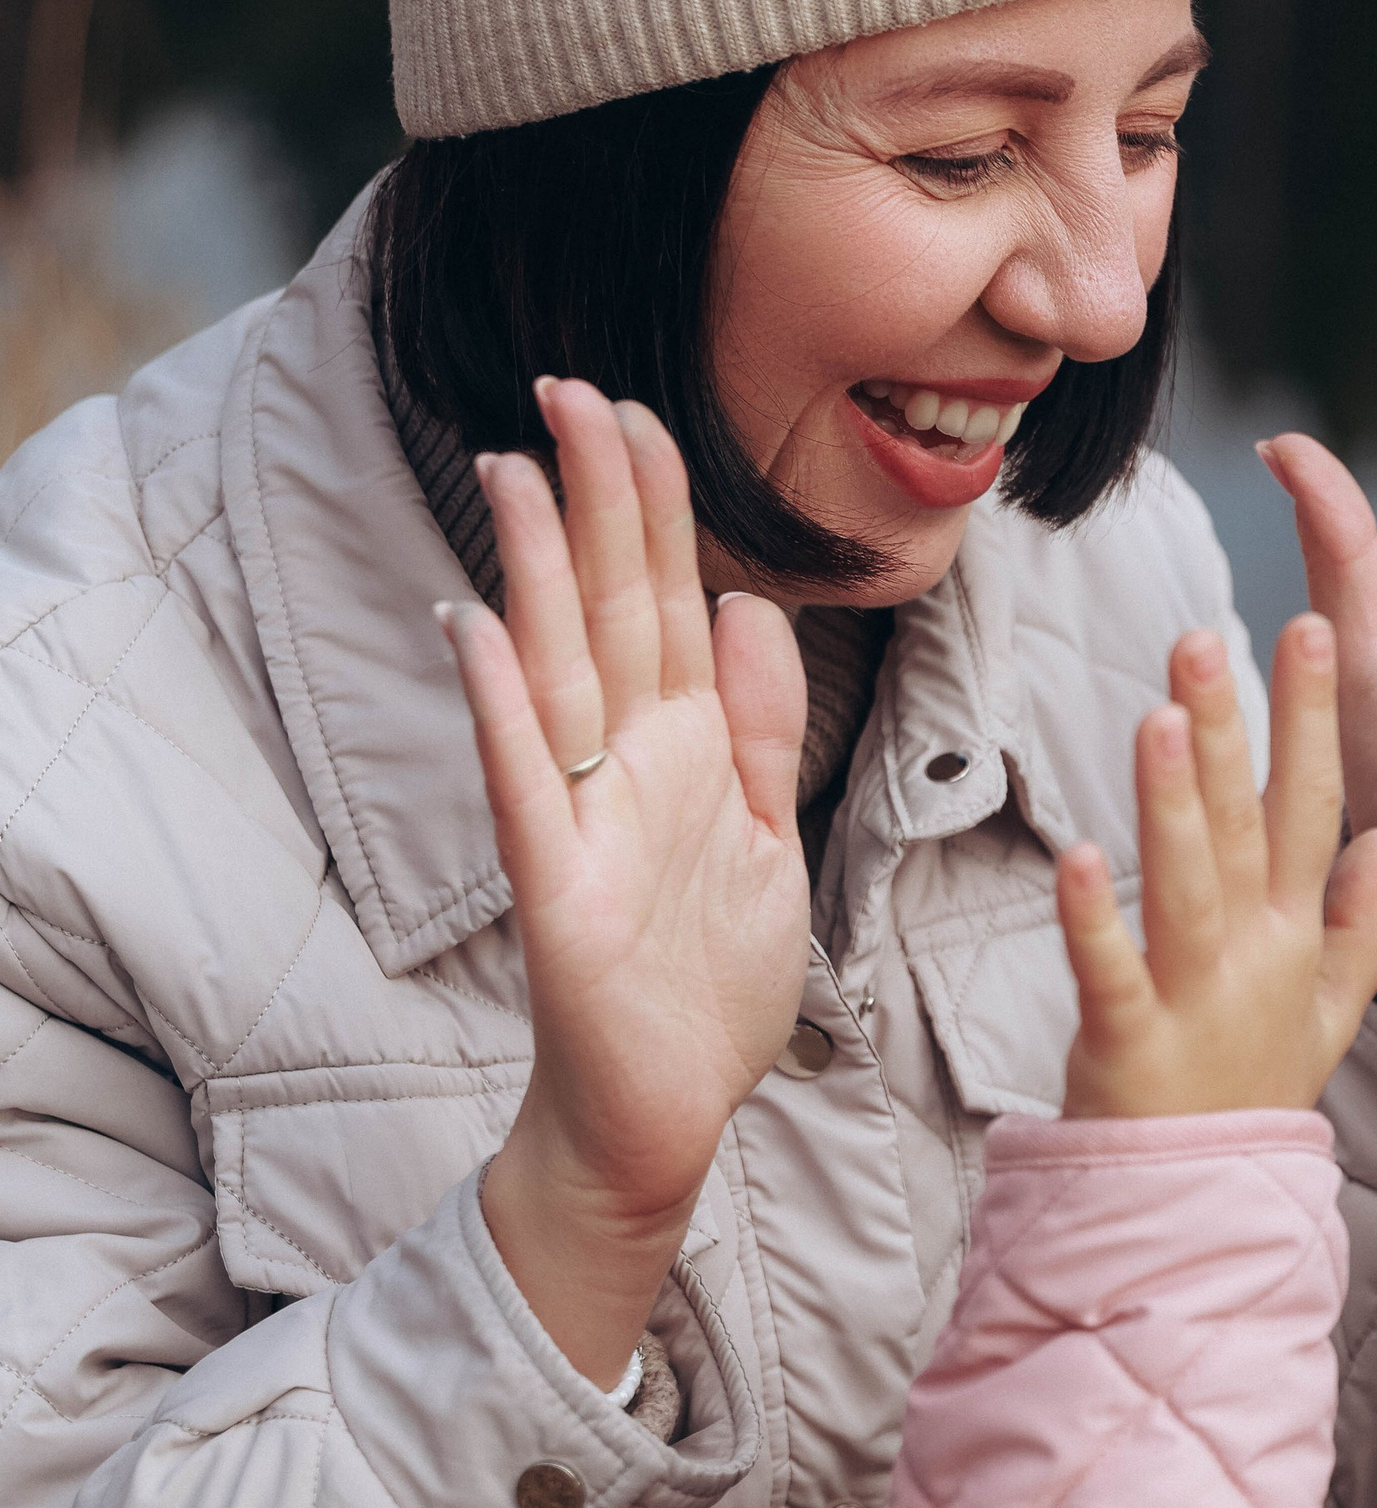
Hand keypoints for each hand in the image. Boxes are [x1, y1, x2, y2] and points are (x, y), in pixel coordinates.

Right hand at [445, 377, 809, 1382]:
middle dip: (593, 500)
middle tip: (566, 389)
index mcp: (683, 749)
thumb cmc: (705, 988)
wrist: (665, 1119)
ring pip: (555, 670)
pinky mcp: (555, 891)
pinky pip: (525, 785)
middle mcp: (624, 768)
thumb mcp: (767, 839)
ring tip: (511, 469)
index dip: (653, 507)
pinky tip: (477, 631)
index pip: (664, 600)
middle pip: (606, 609)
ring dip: (532, 571)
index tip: (631, 409)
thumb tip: (747, 604)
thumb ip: (758, 725)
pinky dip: (501, 709)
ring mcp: (582, 822)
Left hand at [1056, 619, 1376, 1118]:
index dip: (1308, 718)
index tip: (1304, 630)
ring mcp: (1195, 998)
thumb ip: (1363, 925)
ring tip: (1159, 716)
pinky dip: (1093, 919)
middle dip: (1228, 730)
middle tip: (1204, 641)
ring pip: (1188, 883)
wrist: (1204, 1214)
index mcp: (1296, 936)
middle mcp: (1254, 955)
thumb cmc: (1252, 1094)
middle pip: (1244, 826)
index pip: (1310, 807)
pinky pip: (1109, 972)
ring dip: (1174, 800)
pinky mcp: (1128, 1044)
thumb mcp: (1332, 1014)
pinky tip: (1076, 856)